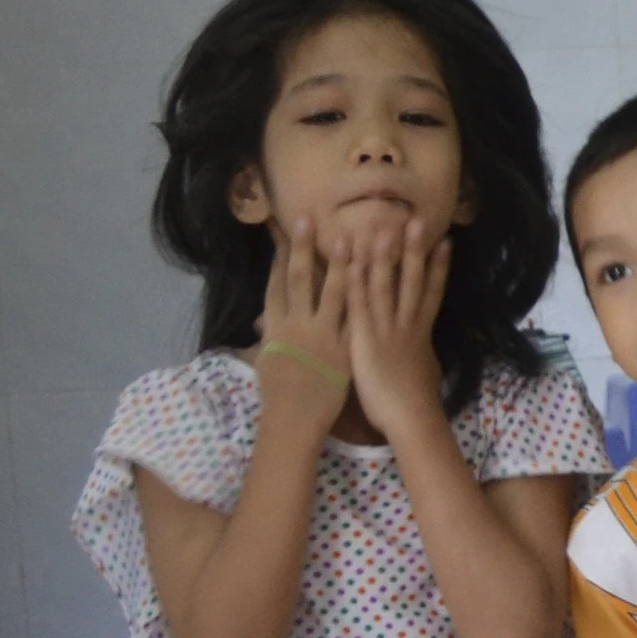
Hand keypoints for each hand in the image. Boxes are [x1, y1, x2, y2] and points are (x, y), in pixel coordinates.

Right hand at [251, 215, 354, 422]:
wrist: (294, 418)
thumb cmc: (278, 392)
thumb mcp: (268, 360)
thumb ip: (268, 336)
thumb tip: (262, 322)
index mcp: (275, 327)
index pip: (276, 285)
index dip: (279, 258)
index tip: (282, 231)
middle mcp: (297, 325)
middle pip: (300, 280)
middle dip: (303, 249)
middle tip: (307, 218)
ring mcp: (322, 335)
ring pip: (332, 293)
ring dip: (340, 264)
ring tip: (347, 236)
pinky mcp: (346, 347)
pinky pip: (358, 317)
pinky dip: (366, 296)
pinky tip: (373, 279)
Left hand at [339, 216, 451, 434]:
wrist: (409, 417)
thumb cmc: (413, 403)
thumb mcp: (423, 374)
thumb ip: (420, 357)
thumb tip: (425, 353)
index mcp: (419, 333)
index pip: (432, 292)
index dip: (439, 267)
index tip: (445, 242)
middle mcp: (407, 324)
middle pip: (413, 280)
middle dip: (416, 250)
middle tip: (418, 220)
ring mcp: (387, 328)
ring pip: (387, 285)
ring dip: (387, 255)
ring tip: (388, 227)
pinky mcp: (365, 337)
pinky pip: (361, 304)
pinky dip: (358, 280)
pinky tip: (353, 260)